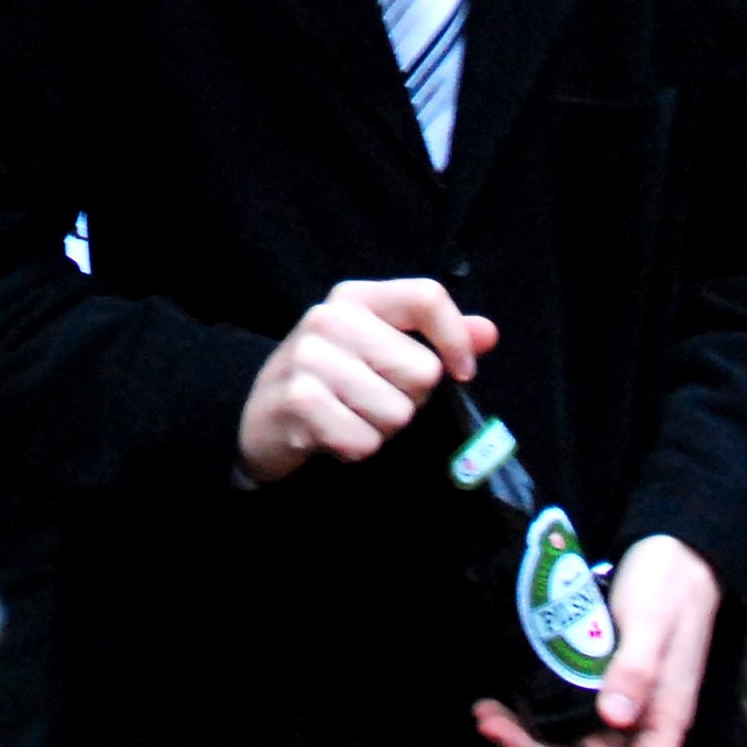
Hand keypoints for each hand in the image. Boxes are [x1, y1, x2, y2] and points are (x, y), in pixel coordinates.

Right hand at [236, 278, 496, 483]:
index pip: (427, 297)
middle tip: (372, 400)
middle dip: (408, 401)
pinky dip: (355, 449)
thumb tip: (489, 333)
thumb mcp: (380, 348)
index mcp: (356, 297)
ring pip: (397, 413)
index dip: (456, 340)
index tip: (461, 373)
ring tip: (349, 417)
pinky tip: (331, 435)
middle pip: (423, 371)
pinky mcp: (298, 402)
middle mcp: (330, 318)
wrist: (258, 417)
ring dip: (380, 429)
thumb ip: (436, 338)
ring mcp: (309, 358)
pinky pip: (364, 441)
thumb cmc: (332, 380)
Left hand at [473, 534, 719, 746]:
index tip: (579, 737)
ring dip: (528, 735)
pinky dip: (534, 710)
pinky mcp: (596, 681)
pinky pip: (566, 710)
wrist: (672, 551)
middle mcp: (640, 718)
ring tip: (485, 714)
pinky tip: (504, 697)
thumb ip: (636, 668)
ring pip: (572, 739)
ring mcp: (617, 702)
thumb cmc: (668, 584)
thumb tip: (613, 718)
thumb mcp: (651, 621)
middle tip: (492, 725)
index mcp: (665, 714)